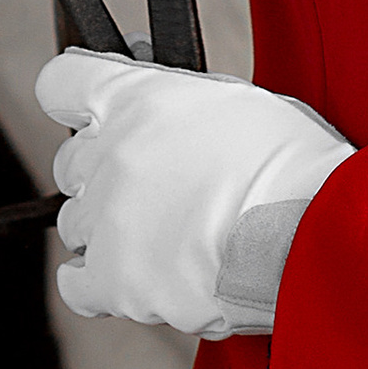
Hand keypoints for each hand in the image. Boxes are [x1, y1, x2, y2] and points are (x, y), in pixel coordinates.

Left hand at [39, 50, 352, 339]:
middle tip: (148, 185)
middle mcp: (110, 154)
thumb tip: (170, 115)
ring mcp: (107, 218)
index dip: (75, 98)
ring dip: (109, 228)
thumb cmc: (291, 164)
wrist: (306, 233)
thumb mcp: (238, 101)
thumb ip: (184, 104)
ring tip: (160, 238)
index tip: (90, 112)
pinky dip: (94, 283)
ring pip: (76, 222)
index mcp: (136, 98)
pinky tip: (121, 277)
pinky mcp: (115, 278)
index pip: (61, 83)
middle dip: (102, 172)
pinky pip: (77, 285)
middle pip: (70, 162)